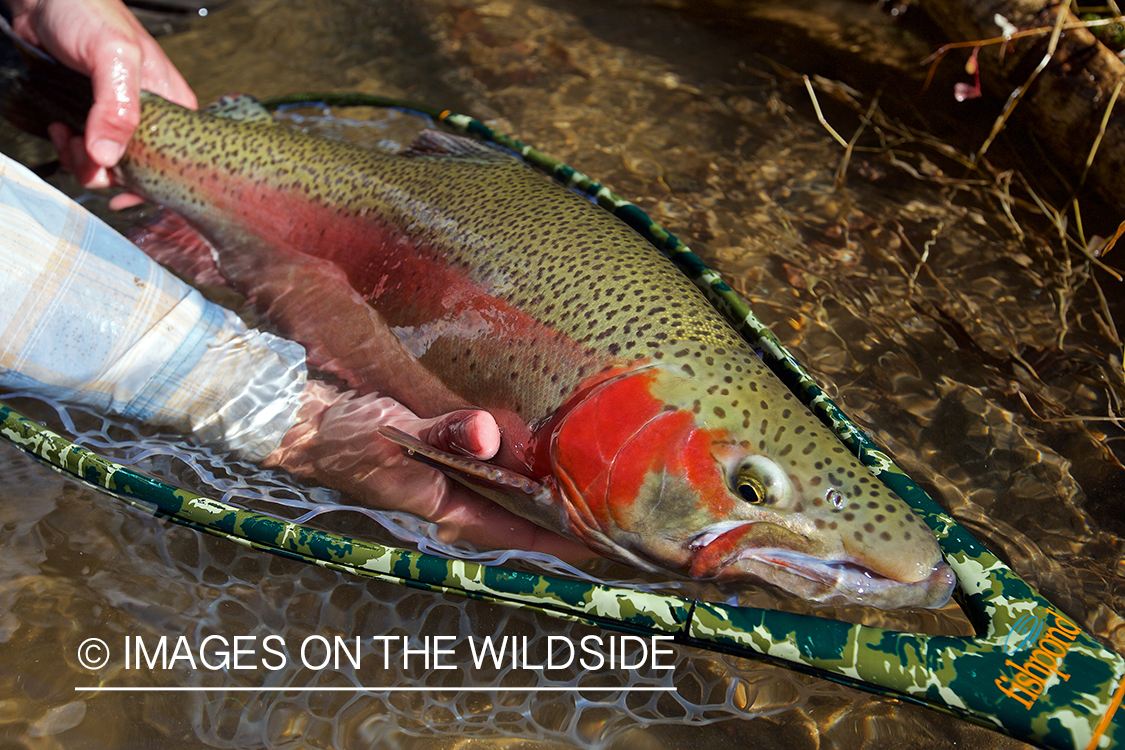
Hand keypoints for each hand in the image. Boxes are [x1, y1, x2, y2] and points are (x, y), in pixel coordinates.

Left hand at [7, 0, 196, 189]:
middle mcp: (154, 120)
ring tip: (66, 134)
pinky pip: (89, 154)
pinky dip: (71, 151)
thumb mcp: (112, 55)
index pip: (174, 163)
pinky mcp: (95, 121)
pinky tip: (61, 128)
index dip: (147, 181)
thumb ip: (117, 107)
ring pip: (111, 167)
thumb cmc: (88, 12)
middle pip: (140, 172)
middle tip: (81, 147)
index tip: (115, 177)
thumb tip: (109, 158)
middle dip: (106, 171)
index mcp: (175, 108)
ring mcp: (123, 122)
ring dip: (82, 161)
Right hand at [266, 382, 595, 562]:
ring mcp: (448, 483)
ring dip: (547, 493)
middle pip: (519, 518)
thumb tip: (487, 435)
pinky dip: (523, 466)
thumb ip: (440, 433)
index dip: (560, 540)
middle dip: (564, 518)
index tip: (603, 541)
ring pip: (509, 496)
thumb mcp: (391, 430)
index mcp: (443, 507)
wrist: (304, 424)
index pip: (514, 534)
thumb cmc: (344, 434)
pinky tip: (547, 451)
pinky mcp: (443, 461)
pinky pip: (493, 472)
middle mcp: (452, 502)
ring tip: (595, 482)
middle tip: (615, 508)